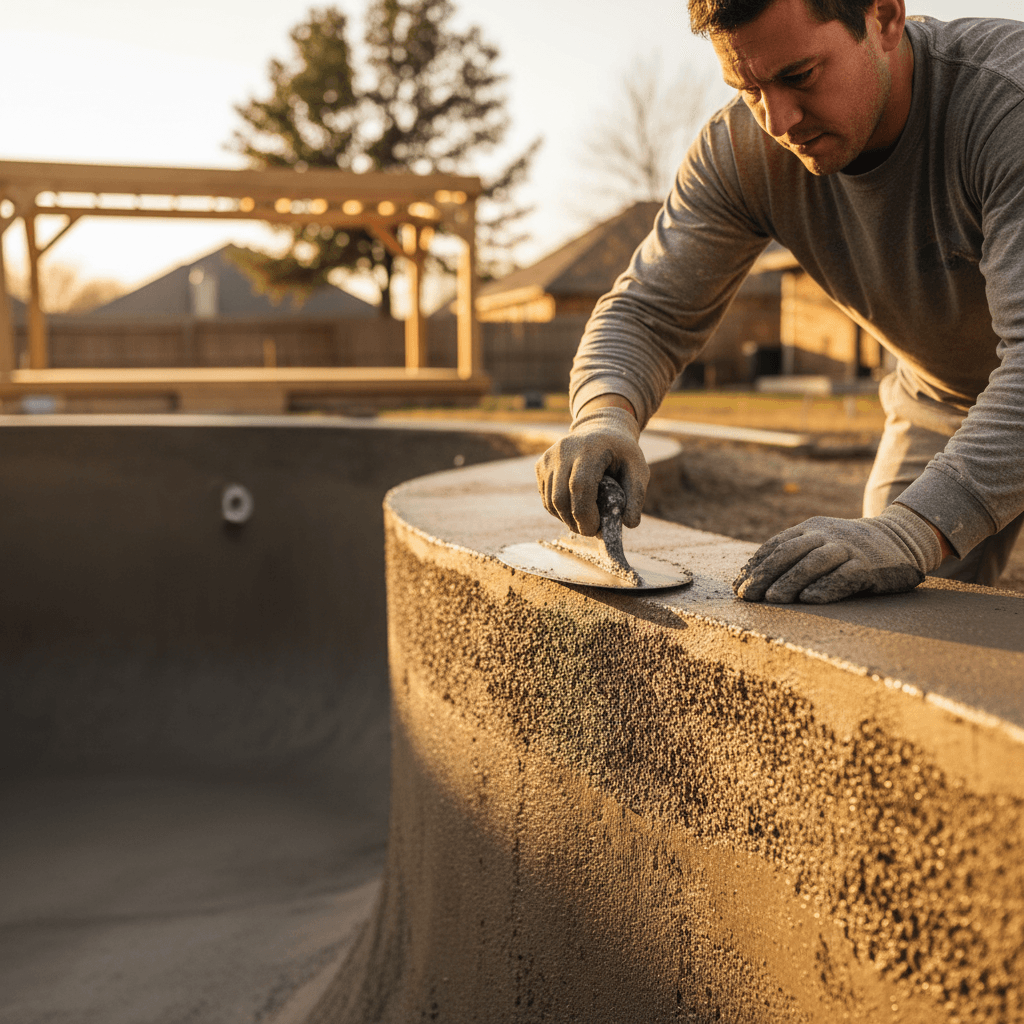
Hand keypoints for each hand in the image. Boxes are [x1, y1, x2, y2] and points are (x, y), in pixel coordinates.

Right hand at [535, 404, 649, 535]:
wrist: (600, 430)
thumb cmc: (621, 453)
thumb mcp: (638, 469)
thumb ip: (636, 495)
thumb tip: (630, 524)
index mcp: (590, 448)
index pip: (580, 486)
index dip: (585, 513)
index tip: (596, 529)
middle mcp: (564, 450)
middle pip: (560, 497)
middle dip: (575, 521)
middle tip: (591, 531)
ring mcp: (549, 457)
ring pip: (550, 501)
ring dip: (566, 519)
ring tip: (584, 522)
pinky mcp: (541, 465)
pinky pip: (545, 497)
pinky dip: (558, 510)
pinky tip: (574, 509)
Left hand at [733, 505, 943, 603]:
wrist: (901, 538)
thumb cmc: (848, 548)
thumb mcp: (819, 542)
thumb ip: (791, 555)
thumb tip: (750, 579)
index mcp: (810, 527)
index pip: (776, 545)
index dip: (755, 566)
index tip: (738, 587)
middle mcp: (827, 535)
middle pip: (790, 552)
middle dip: (766, 574)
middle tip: (748, 596)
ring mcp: (849, 549)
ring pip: (814, 562)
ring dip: (791, 581)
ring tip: (773, 600)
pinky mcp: (869, 567)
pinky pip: (845, 577)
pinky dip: (826, 587)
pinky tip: (809, 599)